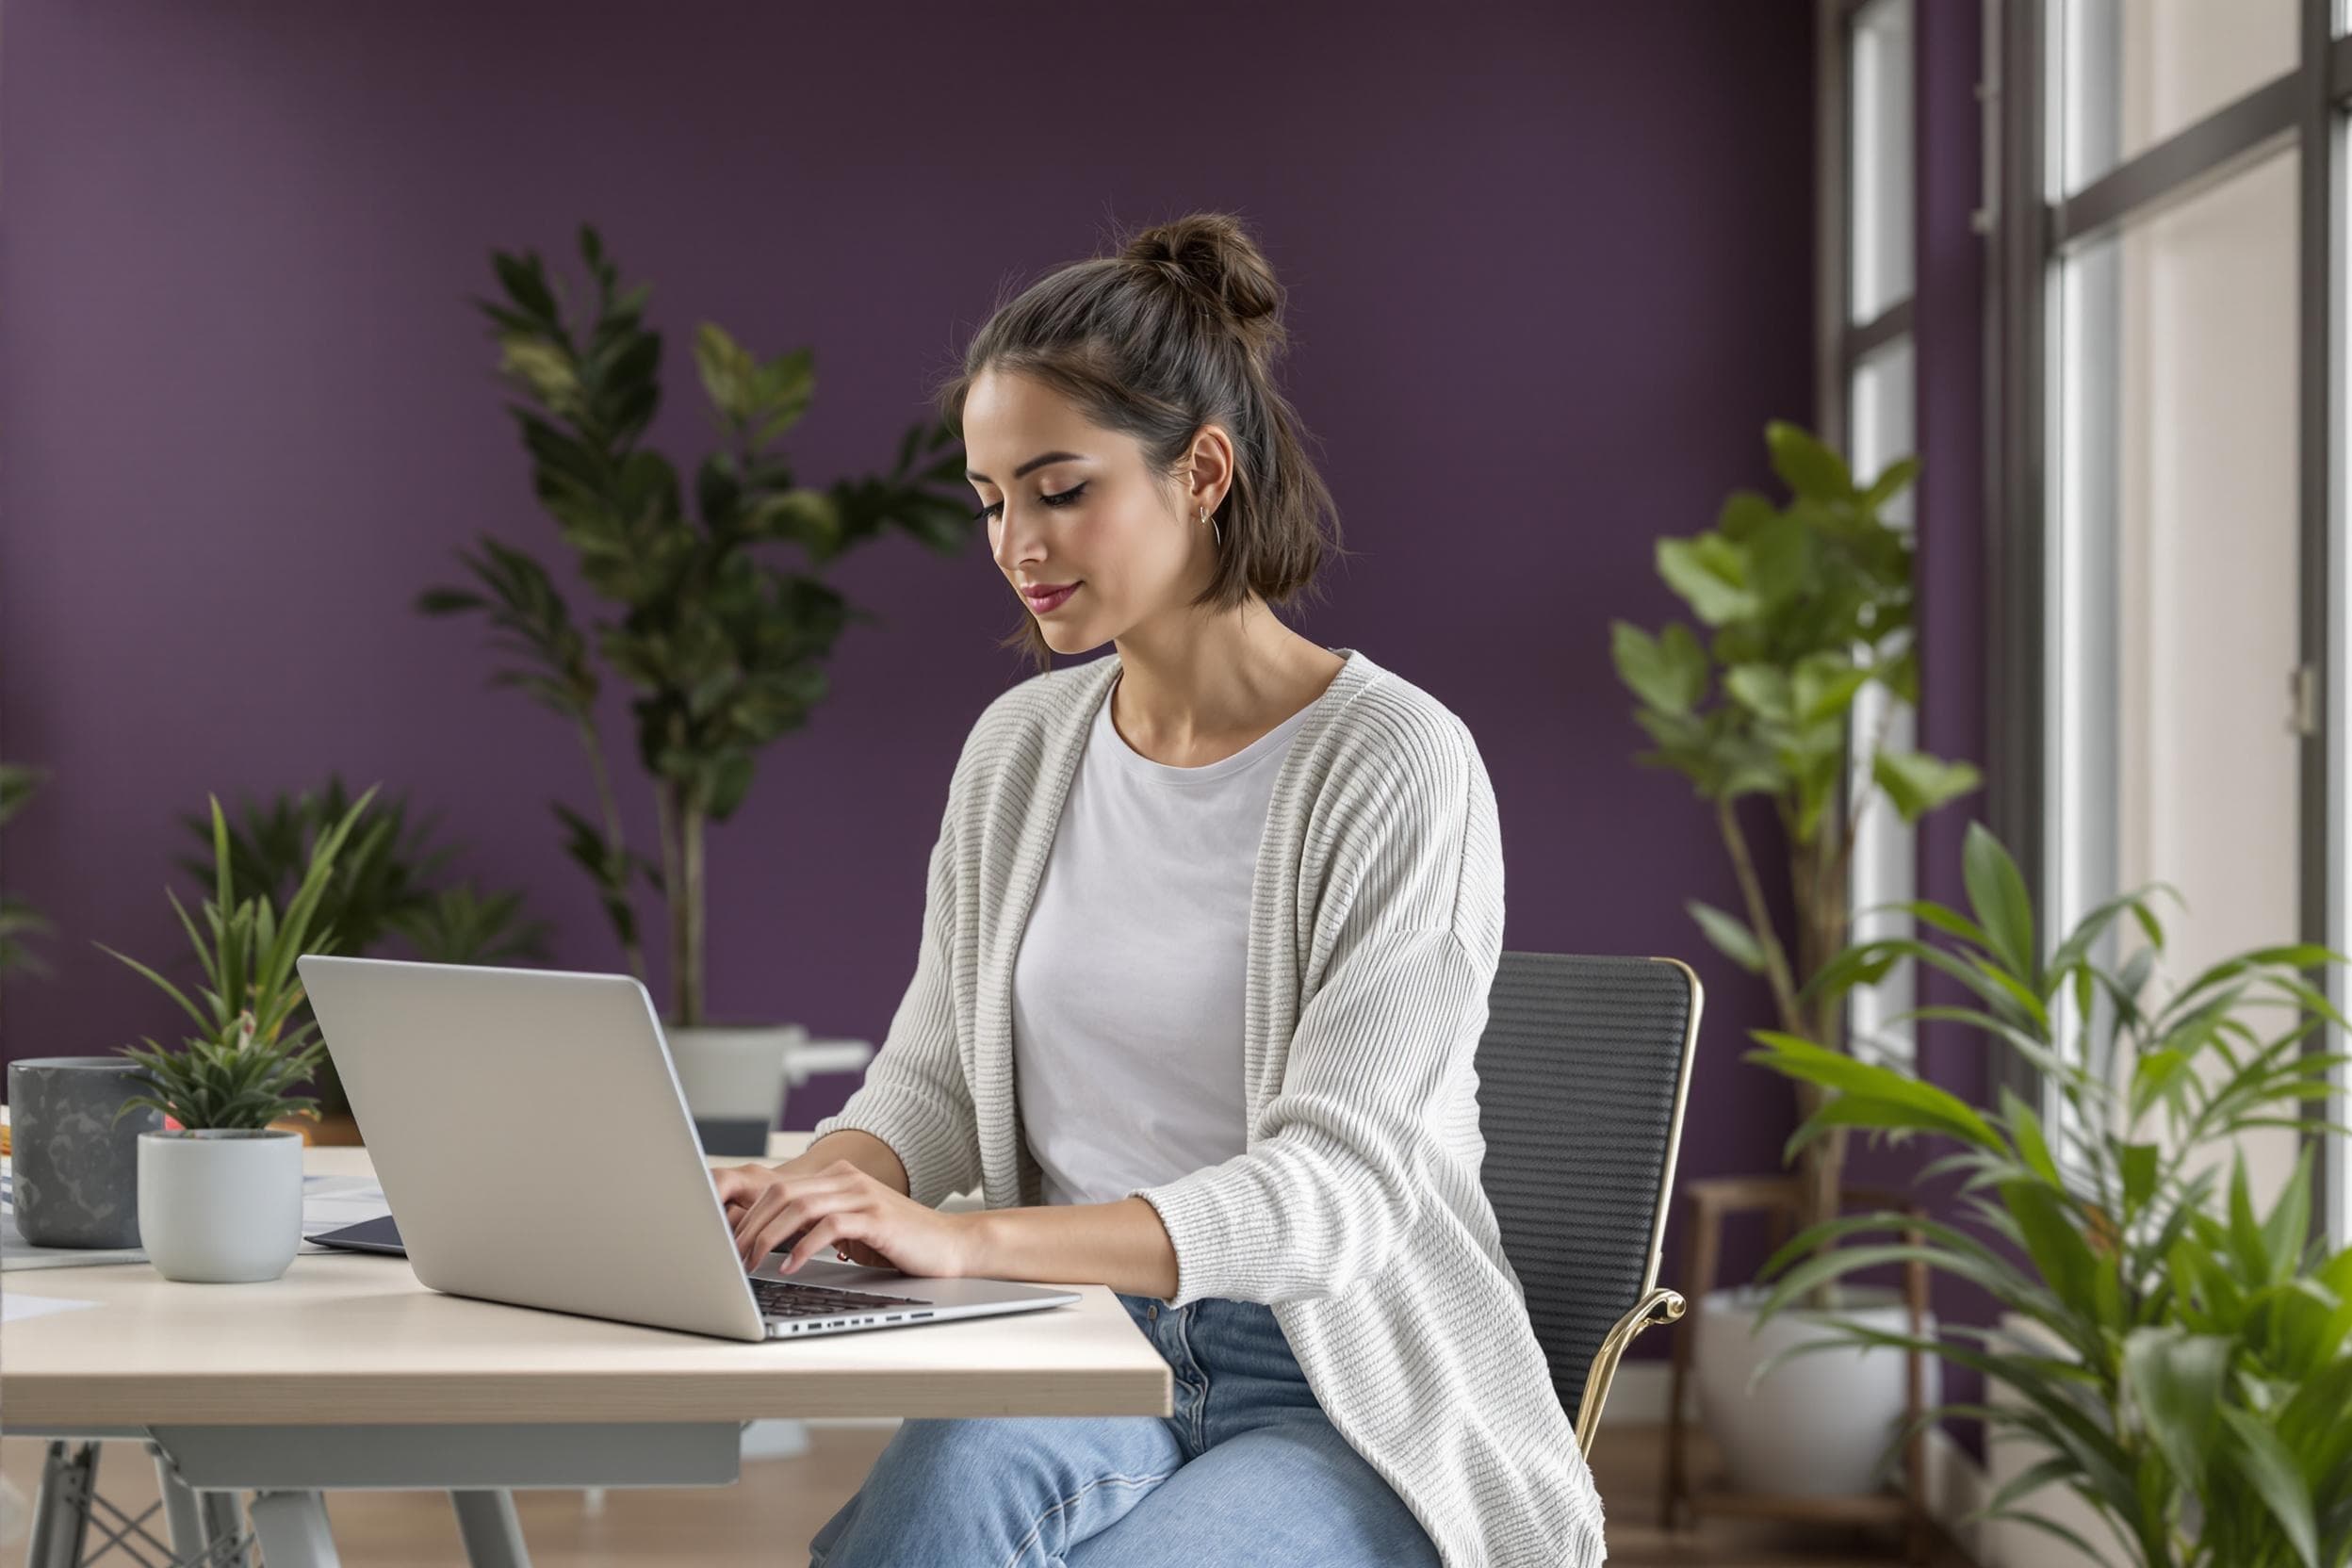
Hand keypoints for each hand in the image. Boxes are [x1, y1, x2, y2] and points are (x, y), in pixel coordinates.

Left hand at [710, 1159, 978, 1278]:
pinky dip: (803, 1247)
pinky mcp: (876, 1218)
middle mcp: (846, 1180)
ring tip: (751, 1263)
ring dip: (768, 1237)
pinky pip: (829, 1227)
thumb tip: (769, 1240)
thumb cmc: (899, 1242)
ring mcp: (862, 1196)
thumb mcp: (850, 1229)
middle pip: (781, 1194)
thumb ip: (816, 1226)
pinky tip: (790, 1266)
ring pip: (799, 1207)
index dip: (749, 1214)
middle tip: (731, 1257)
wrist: (951, 1245)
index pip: (778, 1187)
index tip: (728, 1242)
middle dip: (750, 1226)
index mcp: (837, 1178)